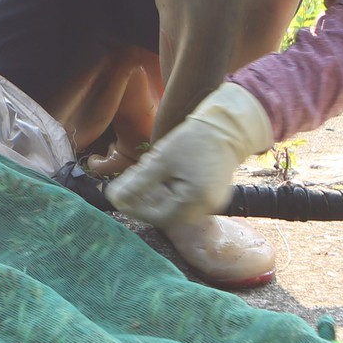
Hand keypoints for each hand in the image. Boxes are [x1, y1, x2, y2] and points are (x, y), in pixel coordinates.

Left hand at [106, 82, 272, 226]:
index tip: (119, 198)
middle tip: (127, 189)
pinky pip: (185, 201)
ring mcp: (211, 202)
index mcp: (196, 202)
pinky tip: (158, 178)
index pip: (159, 217)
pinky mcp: (211, 194)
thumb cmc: (195, 139)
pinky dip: (168, 193)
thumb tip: (114, 198)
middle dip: (144, 203)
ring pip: (175, 208)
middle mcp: (207, 208)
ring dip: (155, 197)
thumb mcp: (161, 160)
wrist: (228, 125)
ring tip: (141, 179)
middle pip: (167, 215)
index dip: (136, 209)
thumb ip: (137, 182)